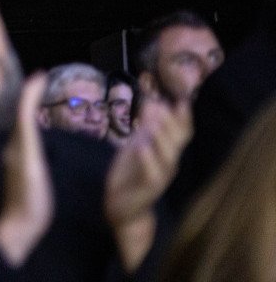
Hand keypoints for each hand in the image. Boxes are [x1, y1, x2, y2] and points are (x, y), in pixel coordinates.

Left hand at [0, 73, 53, 267]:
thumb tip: (30, 91)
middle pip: (21, 116)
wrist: (22, 227)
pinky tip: (44, 136)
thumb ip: (27, 122)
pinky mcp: (26, 173)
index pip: (22, 108)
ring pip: (24, 129)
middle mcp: (14, 148)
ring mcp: (19, 161)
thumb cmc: (29, 192)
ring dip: (33, 113)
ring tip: (46, 101)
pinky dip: (37, 130)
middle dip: (31, 98)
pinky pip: (30, 143)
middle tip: (45, 83)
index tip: (42, 74)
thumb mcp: (30, 153)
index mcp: (15, 142)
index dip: (30, 91)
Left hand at [104, 98, 190, 270]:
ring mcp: (160, 176)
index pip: (181, 133)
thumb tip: (154, 103)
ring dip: (161, 138)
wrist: (121, 204)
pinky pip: (152, 174)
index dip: (183, 118)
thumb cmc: (131, 171)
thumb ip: (146, 127)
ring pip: (167, 157)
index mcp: (167, 151)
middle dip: (171, 124)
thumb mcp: (138, 145)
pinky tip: (142, 148)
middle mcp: (168, 162)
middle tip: (161, 106)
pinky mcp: (148, 188)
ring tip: (154, 122)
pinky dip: (148, 160)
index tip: (182, 101)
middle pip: (177, 142)